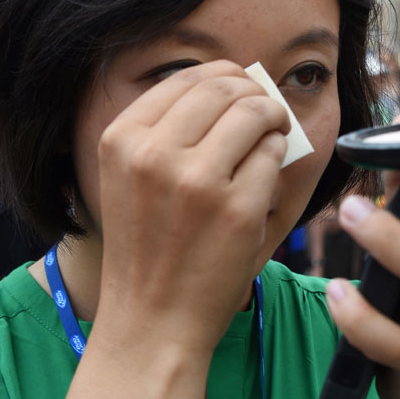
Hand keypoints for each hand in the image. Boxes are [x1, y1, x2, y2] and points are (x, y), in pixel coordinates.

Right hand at [93, 61, 289, 354]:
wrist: (152, 321)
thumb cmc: (149, 249)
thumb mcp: (131, 178)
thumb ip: (166, 130)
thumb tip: (230, 84)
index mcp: (122, 139)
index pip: (187, 76)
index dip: (226, 77)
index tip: (241, 91)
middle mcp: (153, 153)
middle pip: (226, 88)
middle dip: (255, 94)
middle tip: (267, 113)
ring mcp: (197, 181)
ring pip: (256, 114)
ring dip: (274, 121)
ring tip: (272, 139)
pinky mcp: (237, 209)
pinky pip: (274, 156)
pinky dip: (278, 160)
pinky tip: (264, 181)